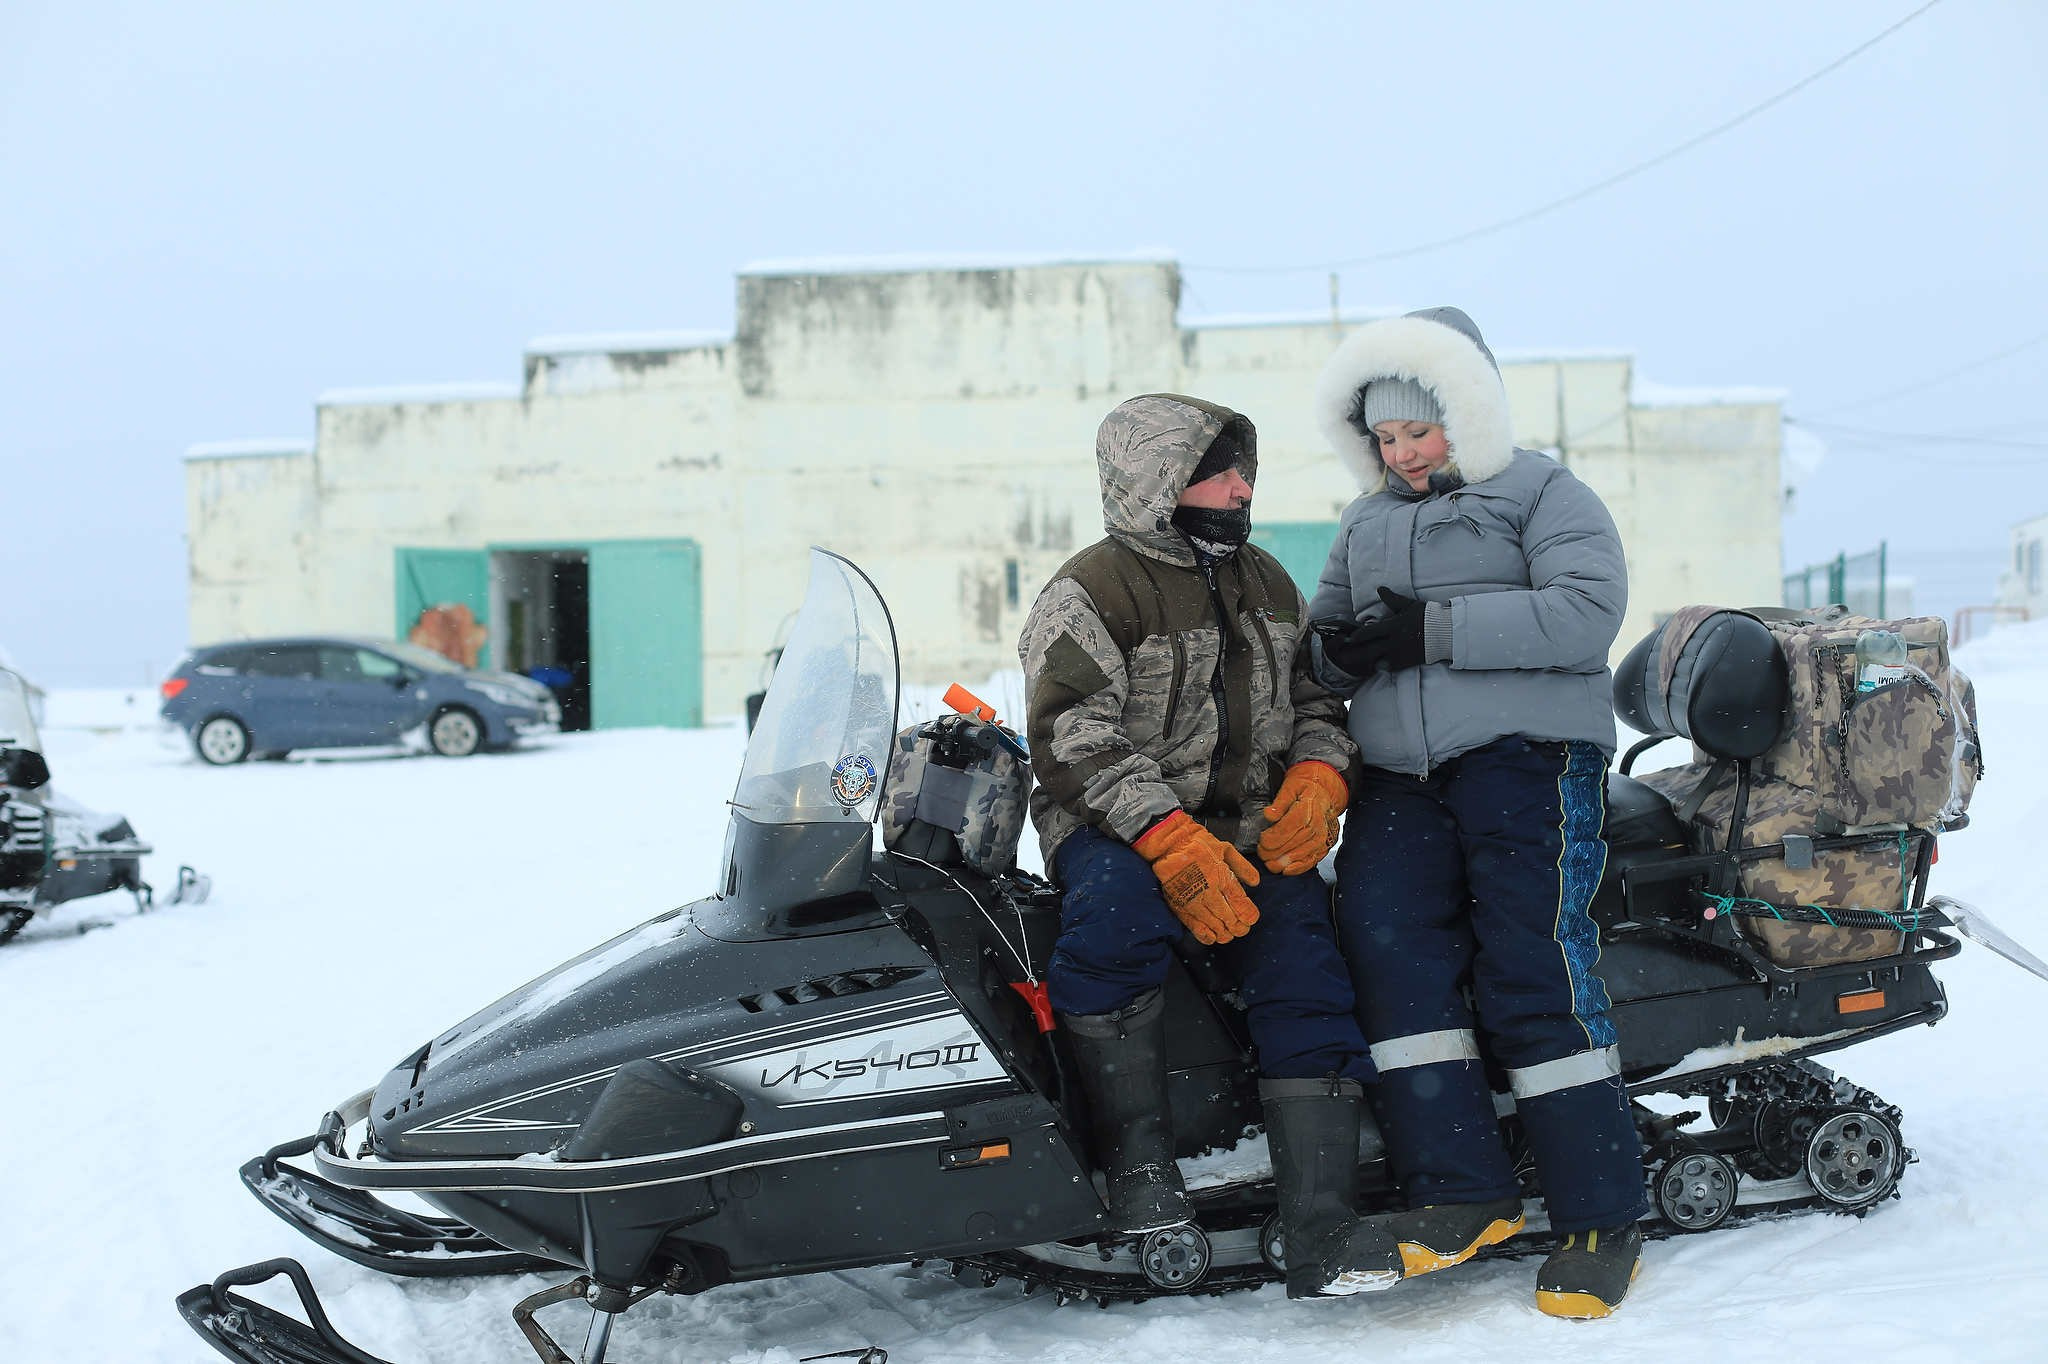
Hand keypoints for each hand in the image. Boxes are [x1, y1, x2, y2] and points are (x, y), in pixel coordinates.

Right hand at [1132, 811, 1260, 944]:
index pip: (1239, 902)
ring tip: (1229, 935)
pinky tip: (1212, 938)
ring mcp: (1193, 900)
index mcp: (1221, 876)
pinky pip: (1194, 925)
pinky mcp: (1179, 905)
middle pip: (1228, 916)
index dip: (1248, 914)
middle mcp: (1208, 890)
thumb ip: (1242, 866)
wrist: (1167, 844)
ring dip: (1224, 933)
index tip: (1251, 920)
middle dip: (1238, 927)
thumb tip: (1255, 883)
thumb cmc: (1197, 843)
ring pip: (1213, 924)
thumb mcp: (1225, 848)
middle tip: (1242, 930)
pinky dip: (1205, 934)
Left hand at [1257, 760, 1347, 873]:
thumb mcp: (1290, 787)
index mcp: (1309, 807)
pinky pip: (1312, 860)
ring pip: (1303, 853)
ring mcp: (1322, 837)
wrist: (1322, 793)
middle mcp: (1318, 823)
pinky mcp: (1323, 846)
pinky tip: (1286, 870)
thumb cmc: (1303, 789)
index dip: (1276, 836)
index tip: (1262, 841)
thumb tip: (1269, 814)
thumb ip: (1279, 802)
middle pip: (1296, 841)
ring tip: (1270, 864)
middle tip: (1261, 853)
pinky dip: (1299, 868)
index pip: (1292, 825)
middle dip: (1276, 851)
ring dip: (1285, 862)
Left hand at [1323, 587, 1427, 674]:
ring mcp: (1399, 654)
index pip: (1368, 633)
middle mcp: (1393, 642)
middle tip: (1342, 656)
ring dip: (1365, 662)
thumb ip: (1392, 599)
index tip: (1348, 638)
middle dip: (1354, 654)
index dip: (1356, 637)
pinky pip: (1389, 668)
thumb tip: (1380, 588)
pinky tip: (1374, 667)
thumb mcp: (1408, 605)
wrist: (1445, 633)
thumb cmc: (1427, 616)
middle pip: (1368, 651)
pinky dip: (1380, 667)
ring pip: (1376, 661)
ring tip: (1354, 664)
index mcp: (1392, 626)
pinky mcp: (1406, 663)